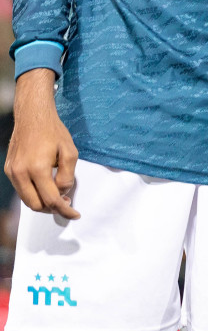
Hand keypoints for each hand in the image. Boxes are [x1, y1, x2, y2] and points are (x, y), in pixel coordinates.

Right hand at [5, 69, 80, 218]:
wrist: (33, 116)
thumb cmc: (53, 132)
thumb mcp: (70, 152)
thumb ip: (68, 176)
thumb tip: (62, 193)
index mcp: (37, 168)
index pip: (51, 200)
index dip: (65, 210)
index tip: (75, 214)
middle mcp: (20, 173)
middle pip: (35, 205)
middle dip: (52, 209)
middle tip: (66, 203)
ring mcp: (12, 172)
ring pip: (26, 199)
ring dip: (42, 202)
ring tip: (58, 195)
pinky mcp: (8, 170)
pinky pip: (21, 189)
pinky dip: (34, 193)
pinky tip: (46, 186)